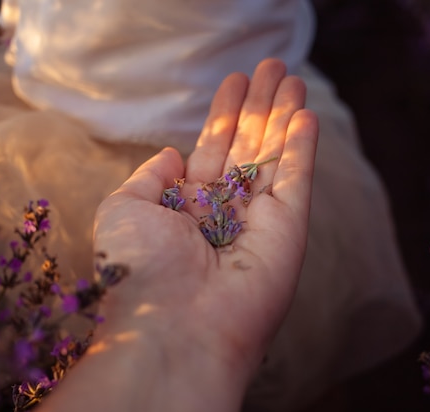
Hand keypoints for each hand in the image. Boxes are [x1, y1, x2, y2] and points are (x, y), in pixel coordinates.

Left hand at [33, 59, 317, 411]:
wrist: (172, 328)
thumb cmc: (138, 270)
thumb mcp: (124, 208)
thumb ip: (150, 176)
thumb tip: (173, 154)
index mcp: (187, 209)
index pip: (211, 150)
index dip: (224, 115)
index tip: (235, 81)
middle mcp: (224, 213)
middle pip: (248, 147)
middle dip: (260, 106)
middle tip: (273, 66)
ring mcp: (259, 221)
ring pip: (276, 156)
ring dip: (285, 116)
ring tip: (292, 77)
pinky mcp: (289, 231)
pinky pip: (297, 180)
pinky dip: (303, 147)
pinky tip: (305, 115)